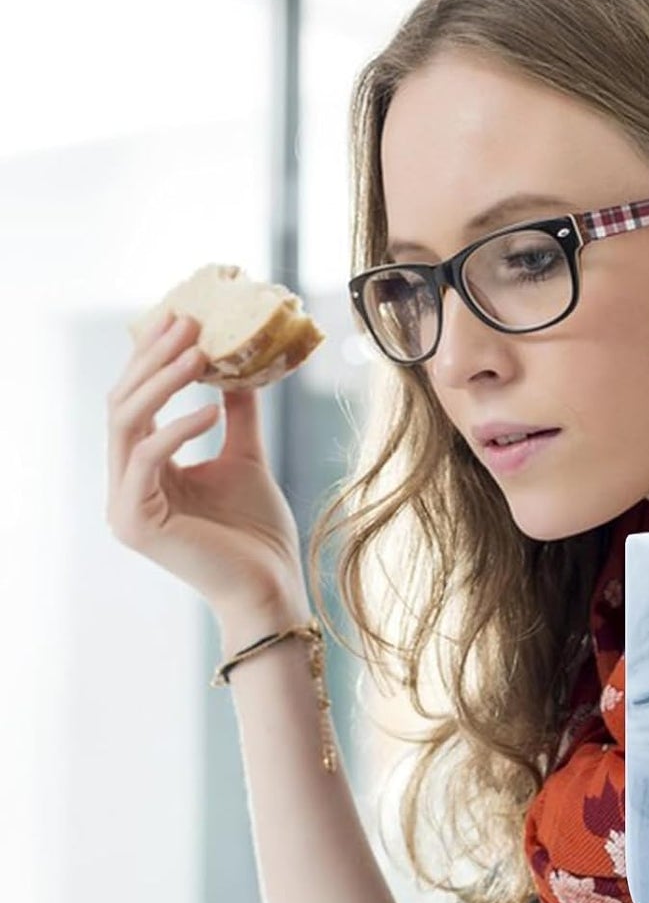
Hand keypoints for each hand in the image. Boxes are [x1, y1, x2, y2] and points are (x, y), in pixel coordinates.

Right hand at [106, 310, 307, 615]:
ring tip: (200, 353)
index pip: (136, 400)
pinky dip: (178, 428)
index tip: (180, 316)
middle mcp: (125, 483)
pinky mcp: (134, 523)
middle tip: (188, 322)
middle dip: (154, 359)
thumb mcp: (245, 457)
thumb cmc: (257, 531)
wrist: (271, 585)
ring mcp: (123, 504)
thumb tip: (240, 366)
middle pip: (123, 403)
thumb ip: (236, 415)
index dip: (152, 356)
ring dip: (162, 382)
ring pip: (126, 423)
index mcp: (144, 468)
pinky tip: (211, 409)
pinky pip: (148, 459)